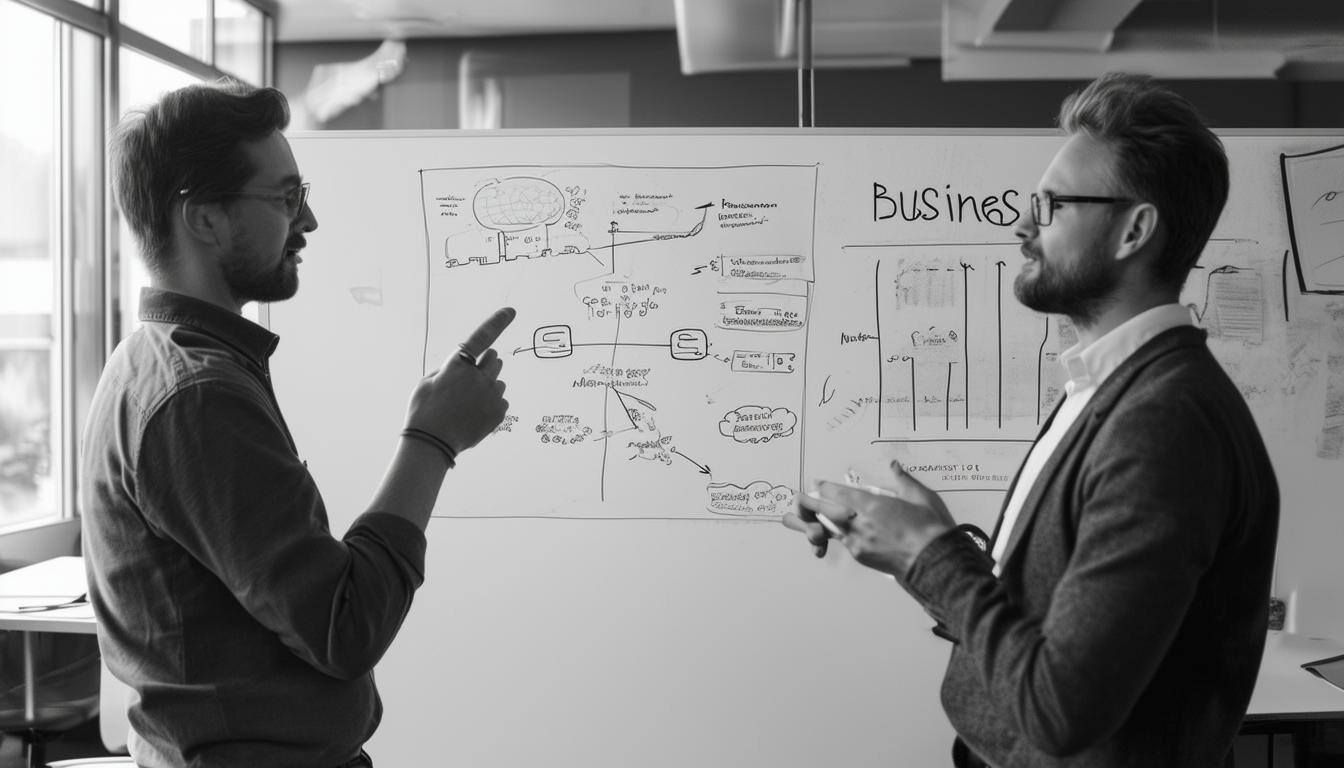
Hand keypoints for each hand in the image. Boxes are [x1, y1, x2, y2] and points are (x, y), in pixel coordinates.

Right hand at [405, 307, 515, 454]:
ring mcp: (491, 395)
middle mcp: (478, 377)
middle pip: (494, 359)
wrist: (431, 444)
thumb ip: (449, 368)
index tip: (511, 311)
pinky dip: (491, 404)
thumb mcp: (427, 382)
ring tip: (469, 403)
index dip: (497, 322)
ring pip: (498, 381)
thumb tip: (465, 365)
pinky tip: (475, 414)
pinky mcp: (499, 412)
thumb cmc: (424, 411)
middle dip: (484, 365)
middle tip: (469, 381)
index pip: (481, 338)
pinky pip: (502, 400)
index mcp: (458, 365)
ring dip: (488, 386)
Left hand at [796, 461, 955, 578]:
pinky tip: (842, 531)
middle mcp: (859, 524)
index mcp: (872, 505)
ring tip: (813, 517)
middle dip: (811, 504)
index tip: (818, 483)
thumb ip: (904, 481)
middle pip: (826, 511)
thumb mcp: (922, 498)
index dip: (825, 487)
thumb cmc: (932, 531)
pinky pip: (845, 542)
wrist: (936, 564)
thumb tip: (895, 466)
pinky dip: (840, 534)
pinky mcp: (862, 557)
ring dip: (822, 522)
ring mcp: (858, 542)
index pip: (838, 493)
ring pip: (831, 528)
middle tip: (799, 499)